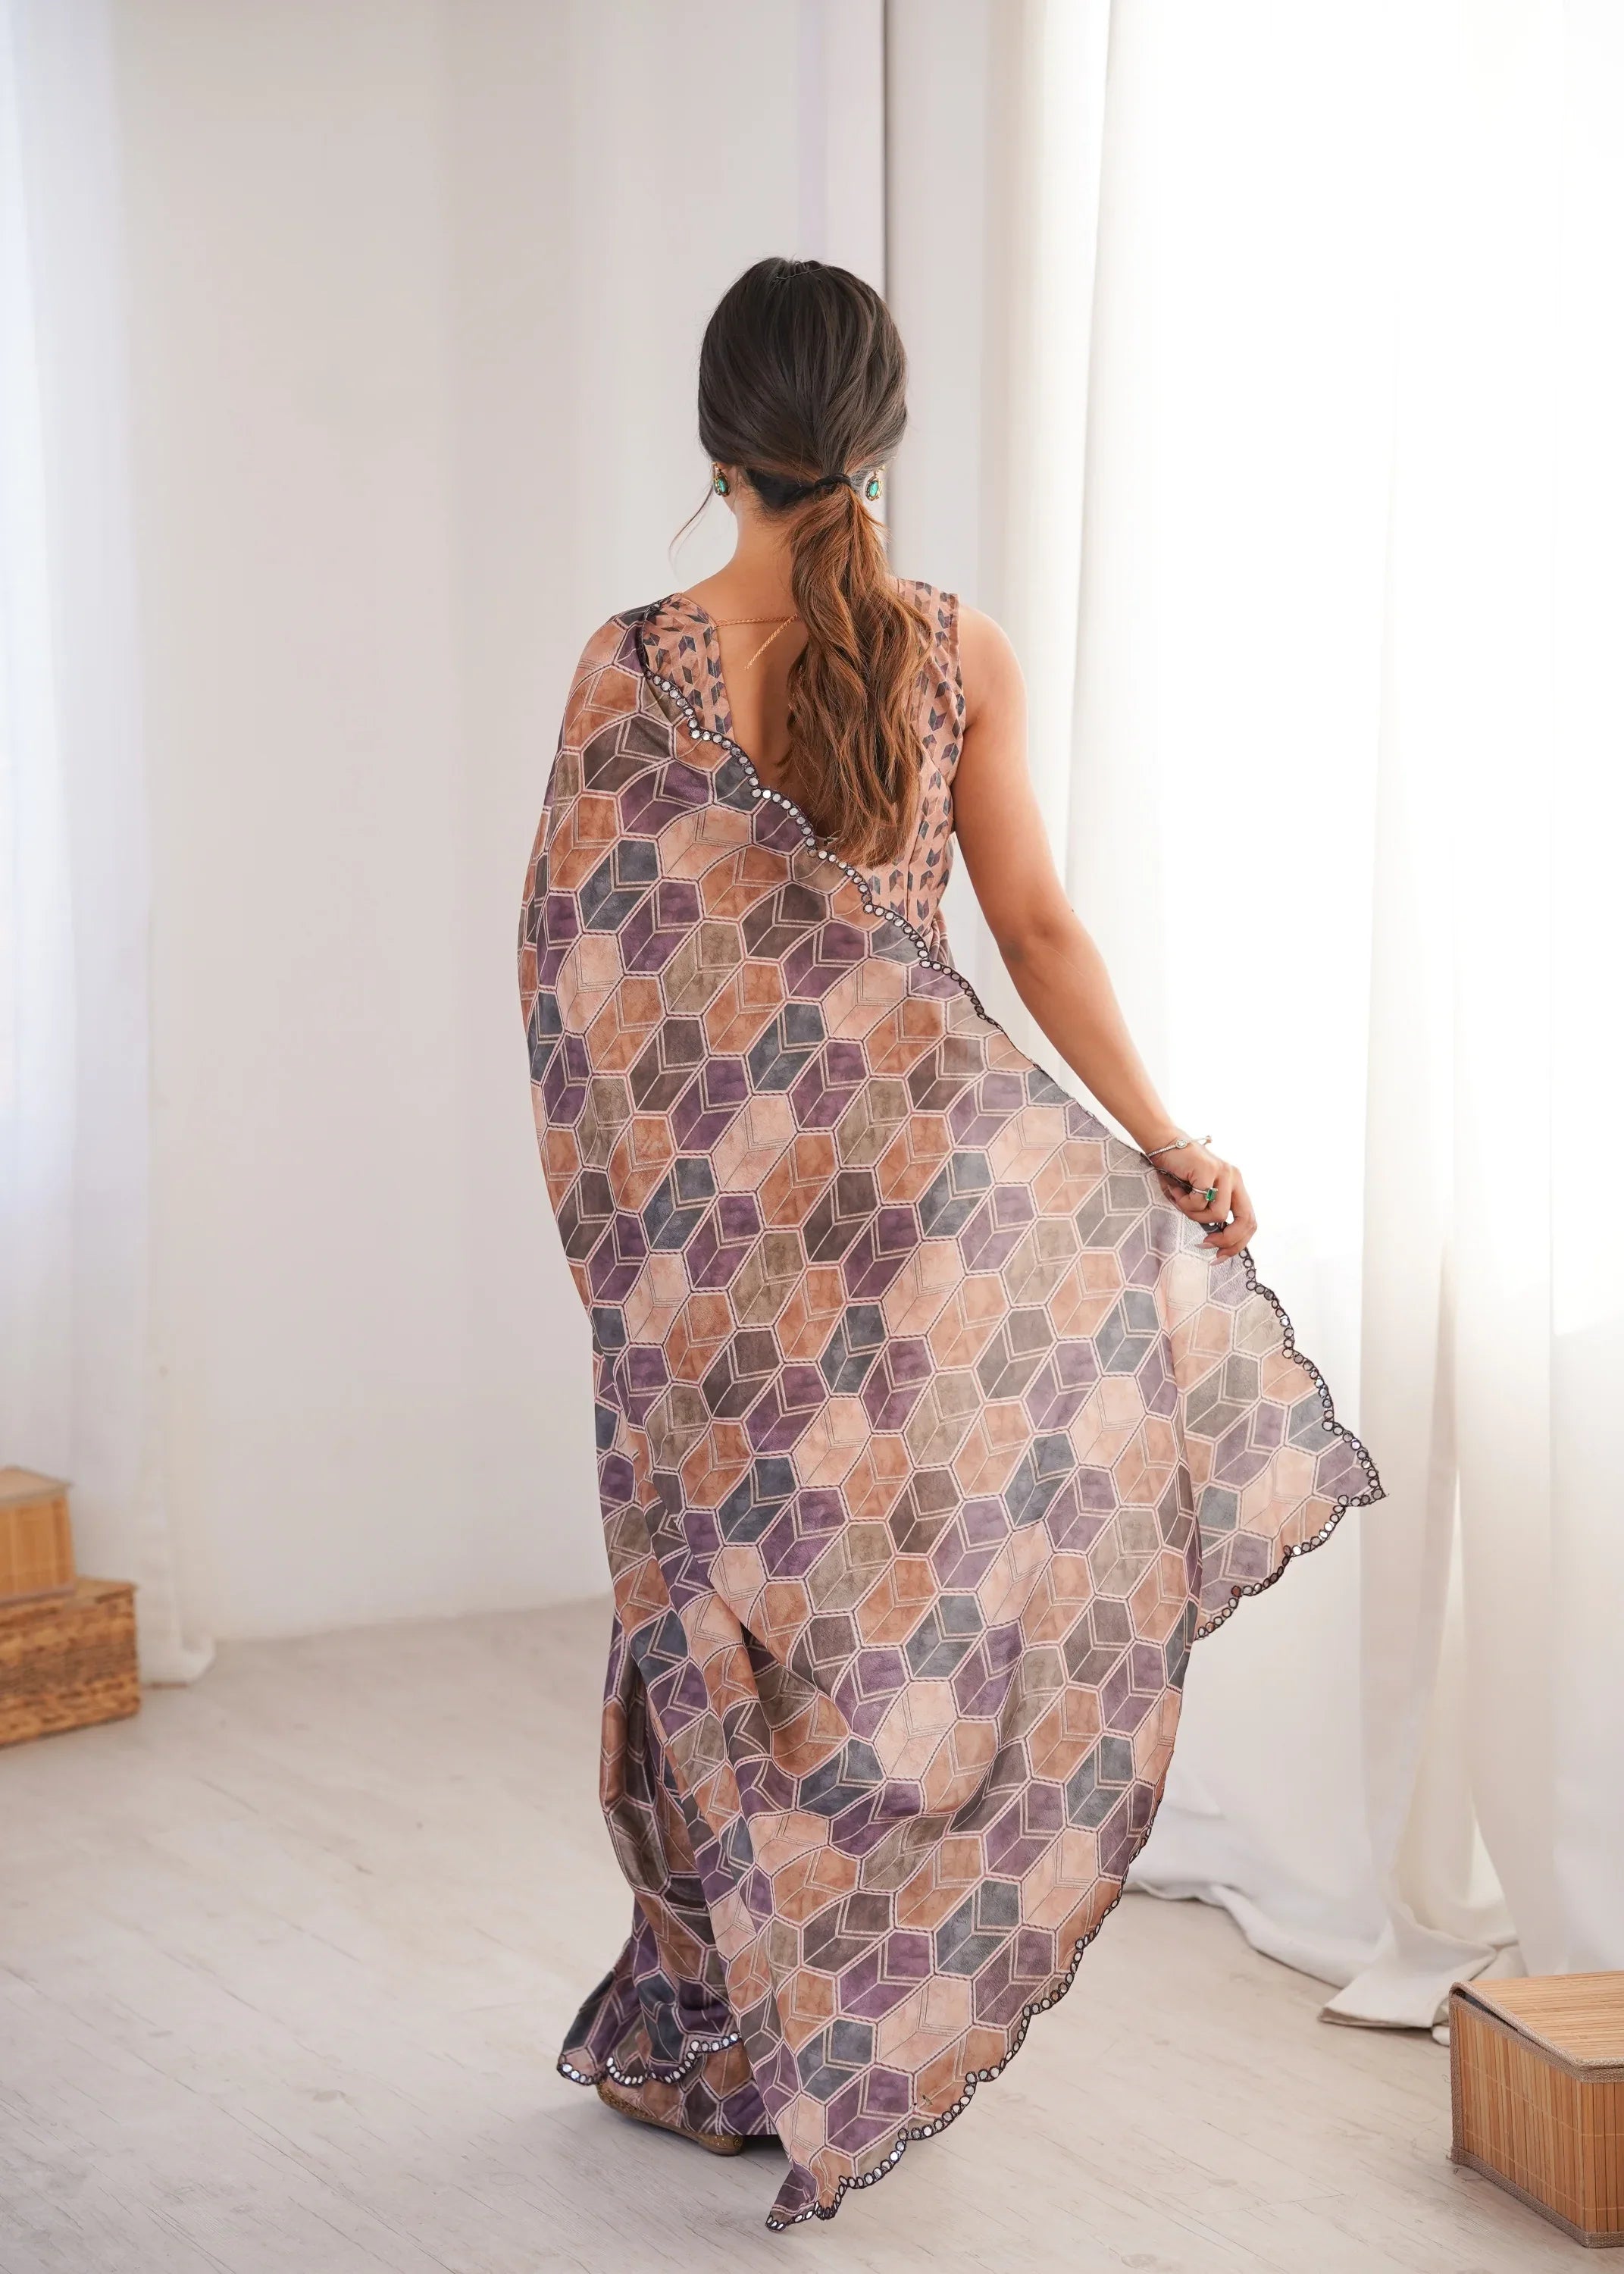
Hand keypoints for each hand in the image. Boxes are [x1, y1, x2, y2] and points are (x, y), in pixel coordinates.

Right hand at [1145, 1138, 1256, 1258]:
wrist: (1162, 1143)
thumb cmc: (1176, 1172)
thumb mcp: (1198, 1197)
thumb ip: (1209, 1213)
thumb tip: (1215, 1241)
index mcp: (1235, 1186)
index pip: (1249, 1221)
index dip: (1238, 1243)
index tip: (1219, 1255)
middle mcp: (1234, 1178)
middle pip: (1246, 1221)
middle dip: (1227, 1240)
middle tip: (1206, 1244)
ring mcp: (1224, 1173)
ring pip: (1218, 1214)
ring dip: (1194, 1214)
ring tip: (1181, 1199)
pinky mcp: (1210, 1170)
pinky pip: (1199, 1202)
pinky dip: (1184, 1201)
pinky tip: (1176, 1189)